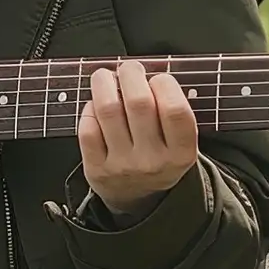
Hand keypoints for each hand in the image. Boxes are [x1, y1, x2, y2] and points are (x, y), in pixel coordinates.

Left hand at [78, 59, 200, 219]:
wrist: (139, 199)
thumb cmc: (160, 154)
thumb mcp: (180, 140)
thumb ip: (173, 108)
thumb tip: (147, 70)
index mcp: (181, 153)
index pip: (175, 111)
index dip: (165, 84)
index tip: (159, 78)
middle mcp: (152, 162)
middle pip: (139, 103)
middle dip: (131, 73)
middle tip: (129, 69)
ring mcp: (123, 167)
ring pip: (108, 110)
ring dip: (104, 82)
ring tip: (106, 76)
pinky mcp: (97, 170)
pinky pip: (88, 129)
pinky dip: (89, 108)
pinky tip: (96, 104)